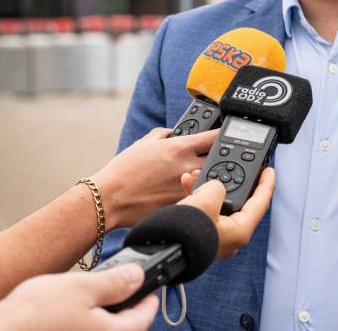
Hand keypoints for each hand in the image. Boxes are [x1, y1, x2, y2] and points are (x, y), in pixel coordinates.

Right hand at [0, 265, 156, 330]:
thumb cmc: (35, 315)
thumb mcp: (83, 287)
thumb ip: (116, 283)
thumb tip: (138, 277)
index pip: (144, 317)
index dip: (150, 295)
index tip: (151, 283)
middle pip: (125, 327)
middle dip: (126, 306)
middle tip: (123, 285)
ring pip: (103, 330)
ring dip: (104, 315)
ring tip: (94, 295)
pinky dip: (87, 322)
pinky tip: (72, 310)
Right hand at [91, 128, 219, 229]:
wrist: (109, 199)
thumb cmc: (123, 171)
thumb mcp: (144, 143)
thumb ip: (163, 135)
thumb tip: (174, 132)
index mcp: (179, 147)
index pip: (214, 136)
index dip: (224, 134)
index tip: (229, 134)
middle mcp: (187, 166)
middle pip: (219, 160)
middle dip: (221, 159)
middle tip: (220, 159)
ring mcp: (186, 187)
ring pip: (211, 181)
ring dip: (210, 179)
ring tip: (204, 180)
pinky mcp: (182, 205)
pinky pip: (199, 199)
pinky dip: (199, 197)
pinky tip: (193, 198)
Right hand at [177, 167, 275, 257]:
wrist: (160, 249)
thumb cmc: (185, 234)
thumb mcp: (207, 199)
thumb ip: (218, 186)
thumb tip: (214, 186)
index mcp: (240, 231)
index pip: (261, 202)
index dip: (266, 183)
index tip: (269, 170)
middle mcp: (231, 236)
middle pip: (239, 201)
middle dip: (228, 181)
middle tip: (229, 167)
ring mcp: (216, 237)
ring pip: (219, 204)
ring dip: (209, 187)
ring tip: (198, 174)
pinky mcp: (202, 235)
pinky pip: (206, 211)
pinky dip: (199, 197)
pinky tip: (188, 184)